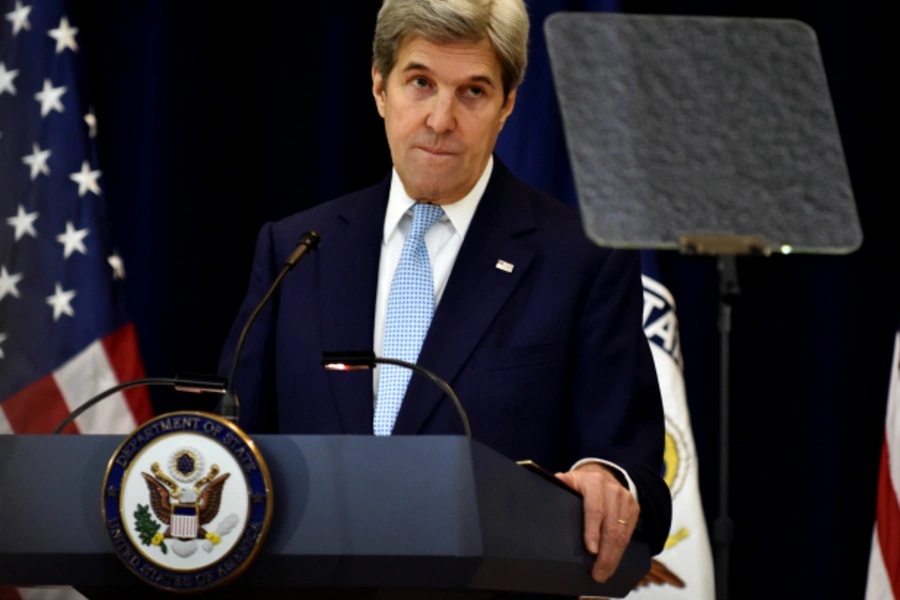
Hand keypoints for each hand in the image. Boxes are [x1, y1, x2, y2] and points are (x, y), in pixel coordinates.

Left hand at [556, 463, 639, 582]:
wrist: (603, 474)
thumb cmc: (581, 484)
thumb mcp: (569, 480)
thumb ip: (560, 485)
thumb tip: (549, 487)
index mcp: (594, 482)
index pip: (595, 509)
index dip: (593, 531)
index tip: (590, 550)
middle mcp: (612, 489)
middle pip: (611, 526)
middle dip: (605, 554)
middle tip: (597, 574)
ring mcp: (625, 499)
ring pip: (622, 533)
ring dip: (614, 557)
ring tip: (604, 573)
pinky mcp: (634, 508)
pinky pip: (629, 533)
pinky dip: (621, 551)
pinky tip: (613, 562)